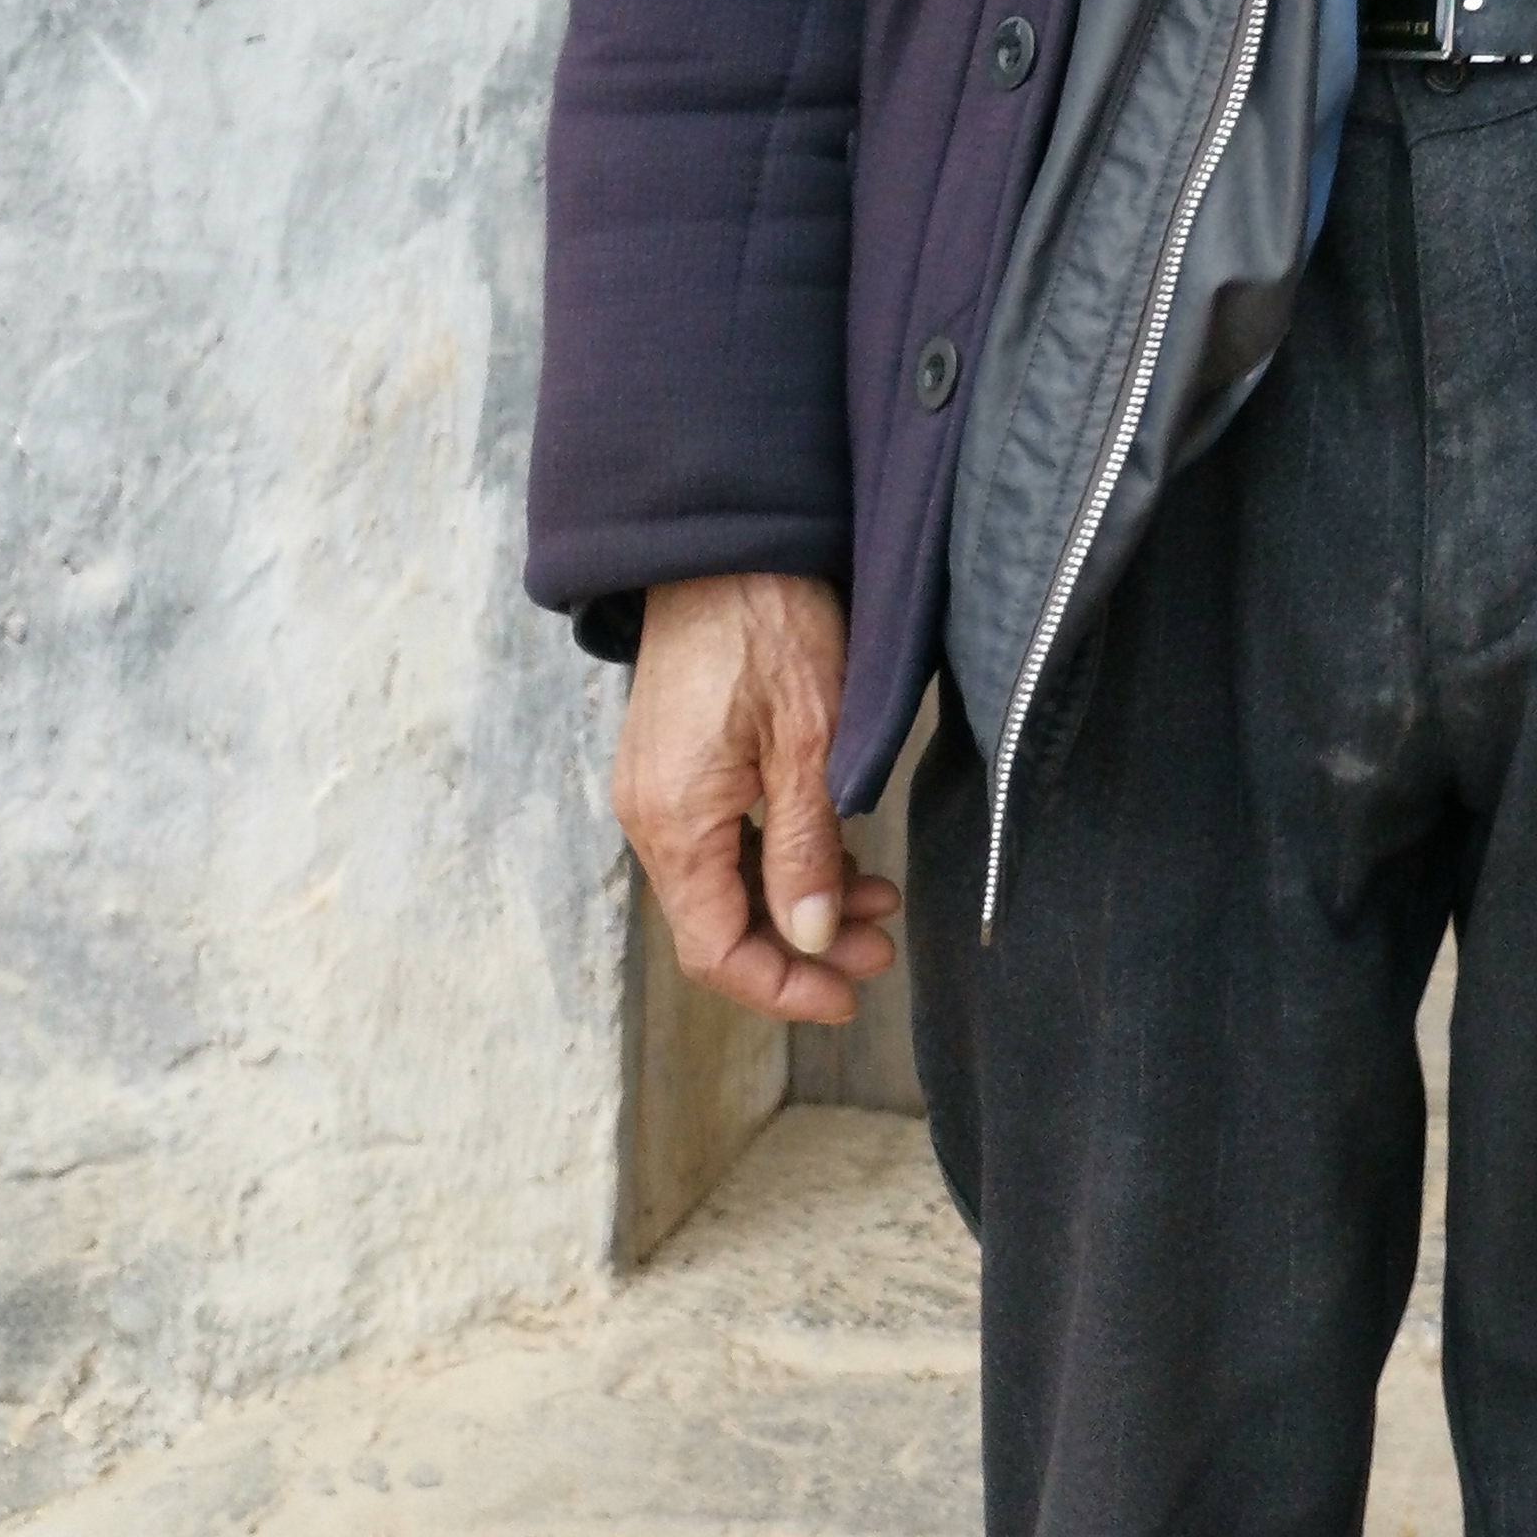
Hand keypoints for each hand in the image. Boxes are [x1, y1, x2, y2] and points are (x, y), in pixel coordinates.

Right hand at [616, 569, 902, 1023]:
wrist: (727, 539)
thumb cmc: (771, 625)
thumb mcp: (810, 742)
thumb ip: (804, 849)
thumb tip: (808, 940)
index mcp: (675, 821)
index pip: (715, 949)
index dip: (781, 987)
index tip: (848, 996)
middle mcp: (653, 817)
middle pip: (721, 923)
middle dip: (804, 947)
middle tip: (883, 947)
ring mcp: (660, 789)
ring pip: (728, 883)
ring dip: (800, 901)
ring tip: (880, 898)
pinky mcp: (678, 763)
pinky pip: (724, 840)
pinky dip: (780, 858)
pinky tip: (838, 853)